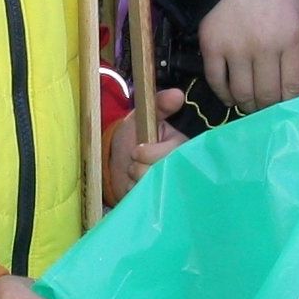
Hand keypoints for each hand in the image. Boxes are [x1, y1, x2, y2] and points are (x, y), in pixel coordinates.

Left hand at [104, 88, 188, 203]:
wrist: (116, 159)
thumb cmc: (135, 135)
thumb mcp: (145, 116)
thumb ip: (159, 104)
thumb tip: (178, 94)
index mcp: (181, 146)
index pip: (170, 155)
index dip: (149, 153)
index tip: (136, 150)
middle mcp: (180, 168)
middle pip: (158, 173)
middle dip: (138, 167)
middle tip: (133, 160)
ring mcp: (170, 187)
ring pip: (149, 188)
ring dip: (133, 180)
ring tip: (133, 172)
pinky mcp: (158, 203)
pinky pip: (142, 200)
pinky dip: (131, 192)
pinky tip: (133, 186)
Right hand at [198, 0, 298, 113]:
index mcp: (290, 38)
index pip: (295, 86)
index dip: (294, 102)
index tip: (292, 107)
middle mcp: (264, 50)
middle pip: (268, 95)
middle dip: (271, 107)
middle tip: (270, 108)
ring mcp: (235, 51)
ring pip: (242, 93)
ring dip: (248, 104)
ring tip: (251, 104)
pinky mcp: (211, 48)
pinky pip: (216, 81)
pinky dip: (223, 93)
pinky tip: (230, 96)